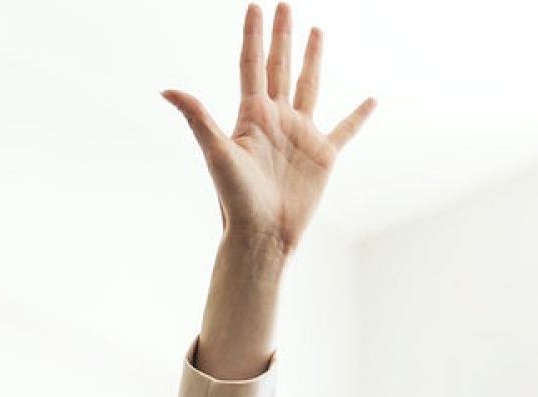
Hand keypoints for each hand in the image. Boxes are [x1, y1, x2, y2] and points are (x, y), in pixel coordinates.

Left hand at [162, 3, 376, 254]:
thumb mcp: (216, 155)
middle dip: (282, 36)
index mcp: (251, 115)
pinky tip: (370, 100)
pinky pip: (345, 129)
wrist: (262, 234)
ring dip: (313, 59)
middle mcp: (276, 119)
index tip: (255, 6)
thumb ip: (198, 119)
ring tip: (317, 31)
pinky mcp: (322, 155)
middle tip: (284, 6)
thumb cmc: (235, 199)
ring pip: (309, 86)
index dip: (253, 35)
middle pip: (280, 67)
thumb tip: (167, 90)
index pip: (252, 65)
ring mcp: (300, 134)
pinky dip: (359, 115)